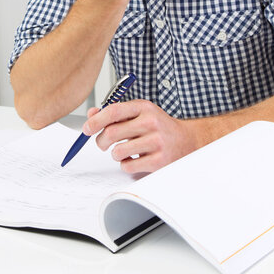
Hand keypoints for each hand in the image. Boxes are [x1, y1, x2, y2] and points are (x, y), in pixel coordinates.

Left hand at [83, 100, 198, 173]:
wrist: (187, 141)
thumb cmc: (159, 127)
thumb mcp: (140, 113)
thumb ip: (116, 113)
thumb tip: (92, 114)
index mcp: (144, 107)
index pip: (113, 111)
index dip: (96, 120)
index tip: (86, 128)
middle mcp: (151, 122)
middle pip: (112, 133)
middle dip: (101, 141)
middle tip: (102, 144)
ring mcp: (156, 142)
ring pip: (117, 152)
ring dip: (115, 154)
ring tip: (124, 151)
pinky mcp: (158, 160)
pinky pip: (127, 166)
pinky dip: (126, 165)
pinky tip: (135, 159)